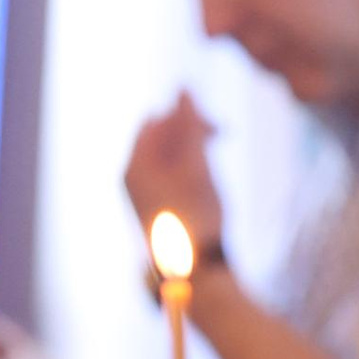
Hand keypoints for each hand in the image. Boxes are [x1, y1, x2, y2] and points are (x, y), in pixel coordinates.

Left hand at [125, 94, 224, 260]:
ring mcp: (144, 192)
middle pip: (161, 134)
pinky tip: (210, 178)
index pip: (156, 120)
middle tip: (225, 135)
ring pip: (169, 152)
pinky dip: (192, 164)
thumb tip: (183, 87)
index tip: (218, 126)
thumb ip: (189, 125)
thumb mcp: (196, 165)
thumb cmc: (196, 216)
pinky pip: (172, 170)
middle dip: (192, 128)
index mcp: (135, 164)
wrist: (195, 272)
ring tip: (220, 156)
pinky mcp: (158, 204)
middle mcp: (134, 176)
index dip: (186, 114)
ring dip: (195, 145)